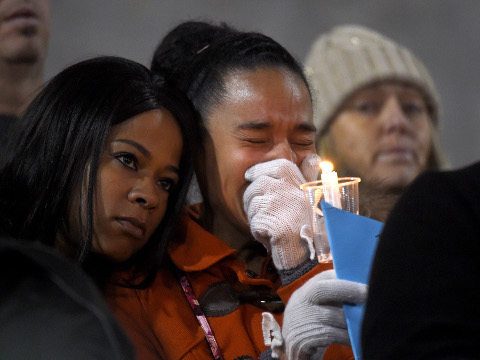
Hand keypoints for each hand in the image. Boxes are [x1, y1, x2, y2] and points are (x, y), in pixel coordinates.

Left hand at [243, 154, 319, 269]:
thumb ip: (309, 175)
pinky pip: (254, 223)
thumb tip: (312, 157)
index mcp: (296, 179)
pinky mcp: (269, 221)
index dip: (258, 170)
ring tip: (274, 225)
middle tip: (263, 212)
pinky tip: (273, 236)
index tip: (250, 176)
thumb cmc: (312, 223)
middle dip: (252, 198)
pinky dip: (259, 232)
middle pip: (255, 186)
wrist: (314, 251)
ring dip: (257, 217)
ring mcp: (276, 204)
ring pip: (251, 205)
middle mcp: (286, 188)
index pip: (273, 166)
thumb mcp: (312, 195)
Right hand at [282, 269, 366, 358]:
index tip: (362, 280)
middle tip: (367, 293)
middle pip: (320, 289)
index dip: (342, 277)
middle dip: (347, 289)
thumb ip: (331, 300)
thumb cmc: (312, 328)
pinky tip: (356, 339)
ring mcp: (299, 320)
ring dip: (351, 319)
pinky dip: (346, 337)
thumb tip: (360, 290)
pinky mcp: (302, 338)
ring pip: (330, 315)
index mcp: (303, 293)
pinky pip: (330, 334)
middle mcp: (299, 303)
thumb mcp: (315, 310)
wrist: (291, 352)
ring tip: (367, 320)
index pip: (322, 278)